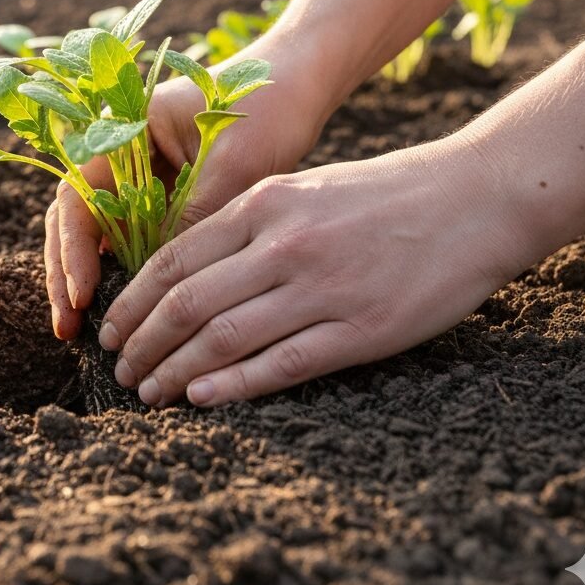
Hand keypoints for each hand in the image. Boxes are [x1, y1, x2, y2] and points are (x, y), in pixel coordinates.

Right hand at [43, 38, 326, 339]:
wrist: (299, 82)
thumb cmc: (267, 107)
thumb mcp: (233, 164)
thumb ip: (194, 216)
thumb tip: (158, 285)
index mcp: (123, 127)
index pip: (77, 192)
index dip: (73, 247)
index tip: (82, 294)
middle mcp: (121, 150)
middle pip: (75, 216)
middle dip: (67, 271)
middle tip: (70, 328)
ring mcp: (139, 172)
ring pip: (98, 231)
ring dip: (89, 276)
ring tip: (83, 329)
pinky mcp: (162, 192)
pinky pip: (131, 235)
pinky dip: (125, 269)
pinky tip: (128, 309)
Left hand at [98, 136, 526, 405]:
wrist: (473, 197)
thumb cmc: (386, 192)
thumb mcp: (306, 186)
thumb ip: (250, 221)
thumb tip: (192, 268)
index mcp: (264, 204)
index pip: (174, 259)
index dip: (133, 301)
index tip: (112, 327)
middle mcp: (282, 244)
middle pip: (187, 304)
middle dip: (142, 343)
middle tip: (120, 371)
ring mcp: (321, 287)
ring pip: (223, 337)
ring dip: (175, 370)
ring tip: (147, 393)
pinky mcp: (361, 329)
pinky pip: (282, 363)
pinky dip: (233, 384)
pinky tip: (201, 397)